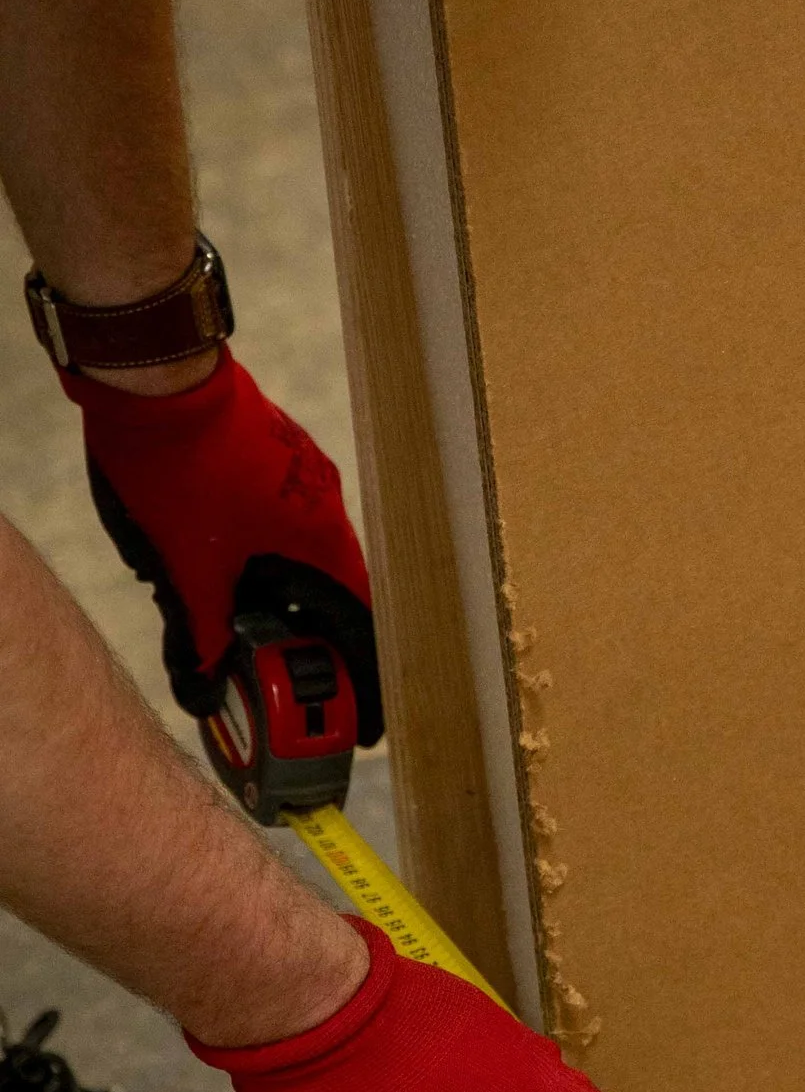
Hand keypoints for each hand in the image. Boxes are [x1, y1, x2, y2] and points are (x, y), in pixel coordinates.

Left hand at [66, 349, 381, 738]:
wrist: (154, 379)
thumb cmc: (181, 468)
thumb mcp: (186, 567)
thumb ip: (202, 631)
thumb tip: (206, 687)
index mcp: (318, 536)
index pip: (359, 616)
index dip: (361, 668)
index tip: (363, 712)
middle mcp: (322, 502)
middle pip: (327, 587)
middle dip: (306, 636)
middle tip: (287, 678)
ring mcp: (298, 470)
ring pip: (296, 552)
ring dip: (275, 592)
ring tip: (238, 625)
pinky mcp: (268, 451)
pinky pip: (275, 520)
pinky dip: (257, 554)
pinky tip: (213, 563)